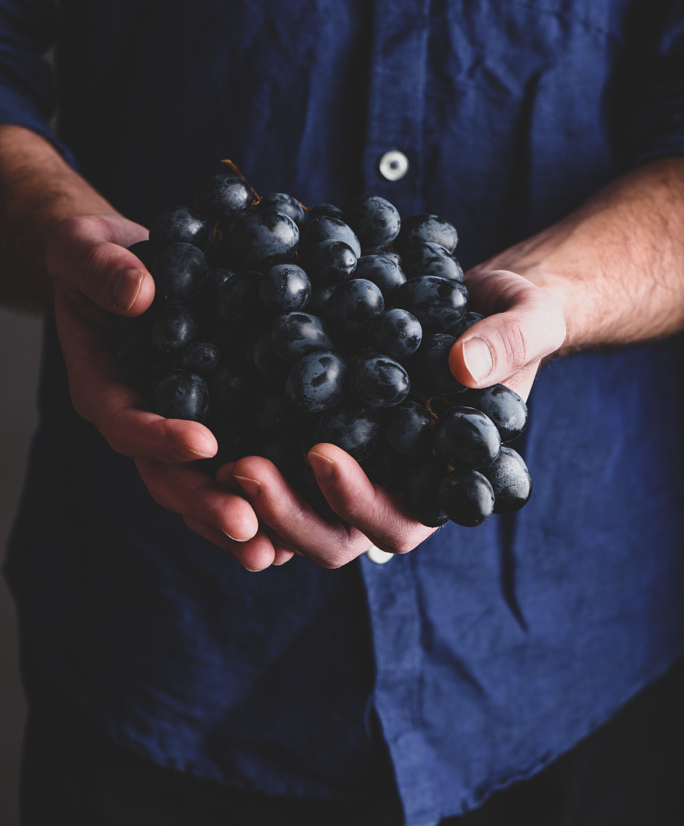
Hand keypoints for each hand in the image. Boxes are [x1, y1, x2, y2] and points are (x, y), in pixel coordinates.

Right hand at [45, 212, 288, 567]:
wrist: (121, 267)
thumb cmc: (96, 255)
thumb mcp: (85, 247)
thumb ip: (105, 270)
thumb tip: (141, 293)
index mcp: (102, 387)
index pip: (126, 423)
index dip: (159, 436)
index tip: (204, 440)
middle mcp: (136, 419)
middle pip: (164, 476)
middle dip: (204, 502)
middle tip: (248, 525)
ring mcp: (171, 429)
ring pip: (196, 487)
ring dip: (232, 518)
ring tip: (274, 548)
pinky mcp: (209, 423)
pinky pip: (227, 469)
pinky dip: (255, 497)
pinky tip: (291, 524)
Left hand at [212, 267, 565, 571]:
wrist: (480, 298)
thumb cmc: (516, 319)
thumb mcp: (525, 320)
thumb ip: (509, 343)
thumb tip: (468, 365)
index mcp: (441, 484)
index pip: (400, 522)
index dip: (358, 501)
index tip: (321, 454)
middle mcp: (391, 488)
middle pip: (332, 536)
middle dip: (286, 509)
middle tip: (241, 465)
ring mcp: (351, 465)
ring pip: (293, 510)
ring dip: (252, 495)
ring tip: (212, 451)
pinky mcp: (317, 429)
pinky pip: (276, 455)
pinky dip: (242, 449)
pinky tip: (203, 420)